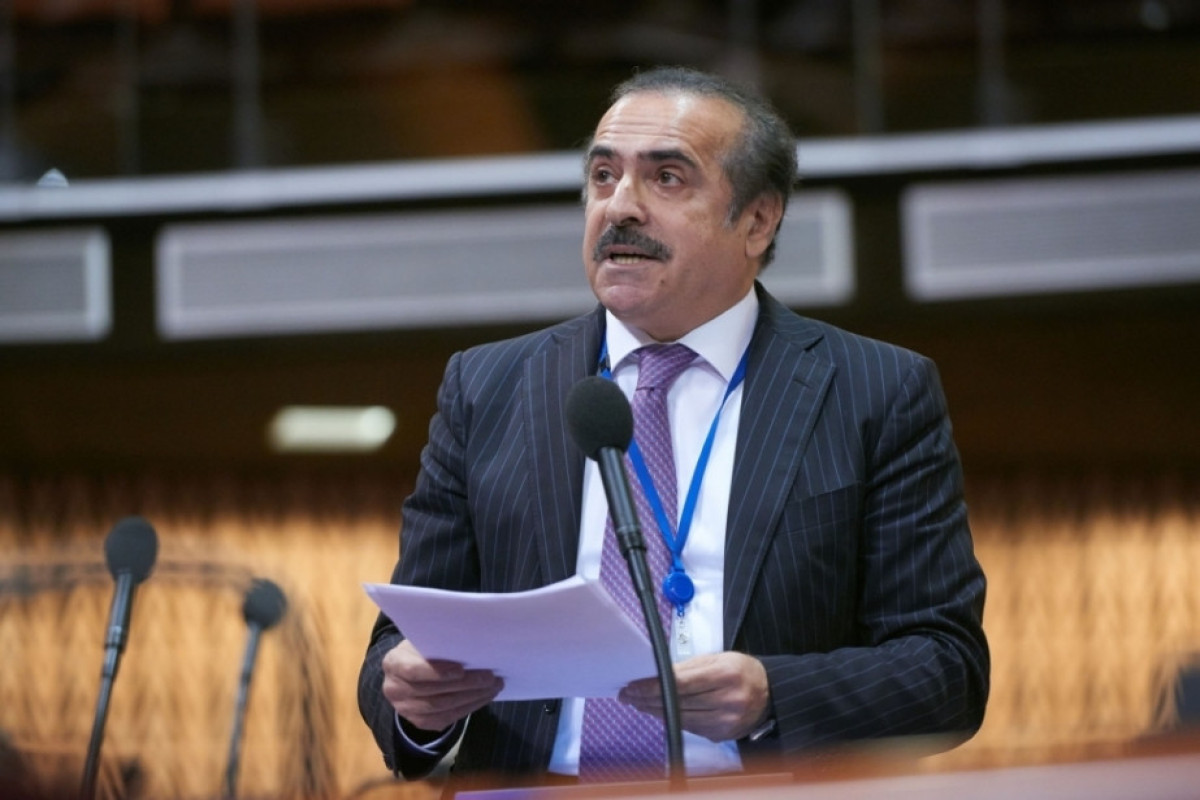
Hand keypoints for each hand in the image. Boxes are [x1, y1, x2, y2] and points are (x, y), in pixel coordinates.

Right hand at [381, 639, 503, 732]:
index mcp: (393, 663)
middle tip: (490, 677)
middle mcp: (394, 689)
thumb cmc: (420, 650)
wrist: (408, 672)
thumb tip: (471, 643)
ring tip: (493, 687)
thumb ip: (439, 644)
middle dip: (465, 685)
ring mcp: (405, 709)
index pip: (412, 670)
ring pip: (441, 708)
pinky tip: (483, 697)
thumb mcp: (423, 641)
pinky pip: (446, 719)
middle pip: (432, 692)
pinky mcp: (419, 722)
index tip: (461, 669)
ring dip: (471, 698)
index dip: (437, 671)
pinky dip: (468, 708)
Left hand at [619, 652, 769, 741]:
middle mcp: (728, 700)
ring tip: (639, 703)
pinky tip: (660, 711)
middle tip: (628, 695)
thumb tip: (655, 675)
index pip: (680, 682)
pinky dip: (673, 718)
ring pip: (681, 718)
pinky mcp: (723, 735)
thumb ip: (687, 667)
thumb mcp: (717, 658)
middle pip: (678, 702)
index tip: (633, 685)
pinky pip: (691, 727)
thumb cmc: (740, 671)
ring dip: (656, 711)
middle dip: (648, 699)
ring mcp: (726, 721)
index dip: (653, 686)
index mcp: (726, 674)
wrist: (769, 692)